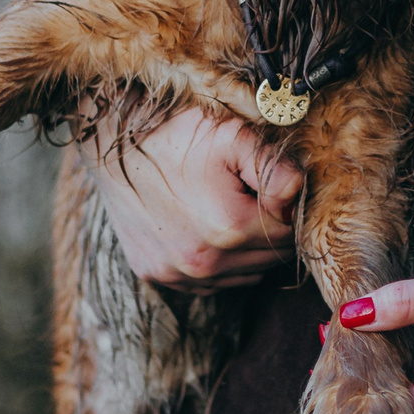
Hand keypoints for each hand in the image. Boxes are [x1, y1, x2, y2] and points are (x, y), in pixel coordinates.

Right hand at [87, 107, 302, 293]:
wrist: (112, 139)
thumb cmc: (177, 130)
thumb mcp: (236, 135)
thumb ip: (279, 172)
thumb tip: (300, 202)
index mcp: (229, 228)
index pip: (289, 233)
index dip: (284, 206)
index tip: (264, 182)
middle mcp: (203, 262)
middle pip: (267, 258)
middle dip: (266, 228)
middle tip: (244, 191)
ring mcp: (175, 273)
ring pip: (241, 275)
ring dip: (243, 249)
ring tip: (223, 206)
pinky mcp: (155, 274)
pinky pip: (207, 282)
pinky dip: (215, 261)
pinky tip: (202, 226)